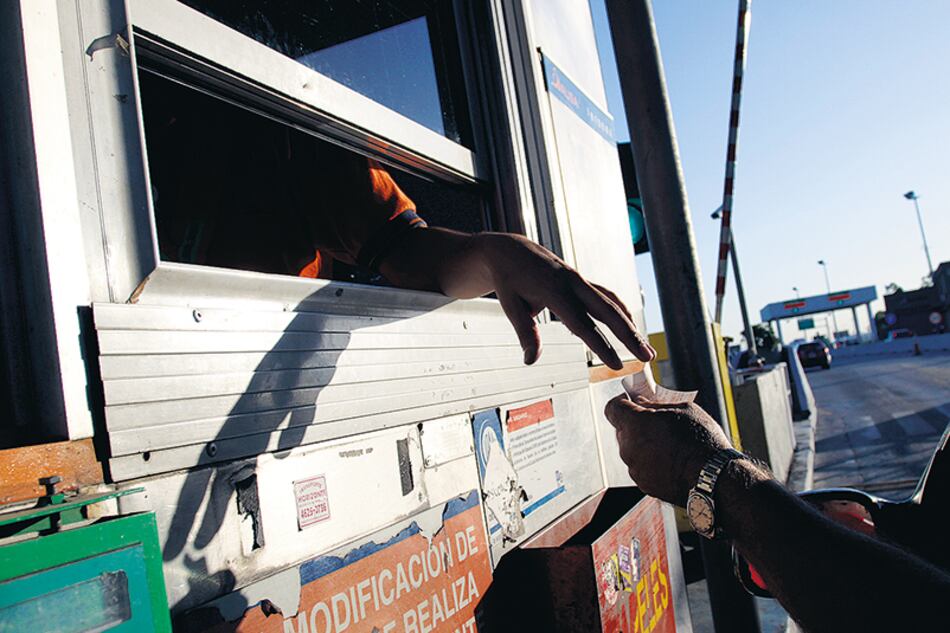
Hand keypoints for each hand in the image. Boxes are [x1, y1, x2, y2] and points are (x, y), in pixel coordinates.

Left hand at [476, 233, 654, 368]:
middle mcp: (572, 283)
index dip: (601, 346)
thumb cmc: (509, 279)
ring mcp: (579, 279)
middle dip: (630, 335)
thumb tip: (531, 360)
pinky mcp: (581, 280)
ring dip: (630, 325)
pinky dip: (620, 310)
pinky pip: (606, 295)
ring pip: (612, 302)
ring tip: (644, 347)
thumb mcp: (510, 306)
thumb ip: (525, 333)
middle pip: (608, 311)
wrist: (509, 251)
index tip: (616, 365)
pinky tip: (629, 325)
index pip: (583, 324)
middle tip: (647, 357)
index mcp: (554, 291)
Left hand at [604, 396, 731, 505]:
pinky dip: (651, 463)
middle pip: (622, 430)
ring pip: (632, 451)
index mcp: (635, 424)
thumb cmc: (701, 441)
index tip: (633, 402)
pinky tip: (671, 461)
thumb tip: (643, 402)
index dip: (621, 403)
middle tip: (656, 422)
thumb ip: (656, 404)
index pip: (612, 409)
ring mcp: (635, 468)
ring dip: (643, 445)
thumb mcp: (682, 409)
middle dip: (635, 424)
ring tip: (669, 445)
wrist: (714, 478)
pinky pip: (641, 468)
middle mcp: (629, 447)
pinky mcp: (644, 484)